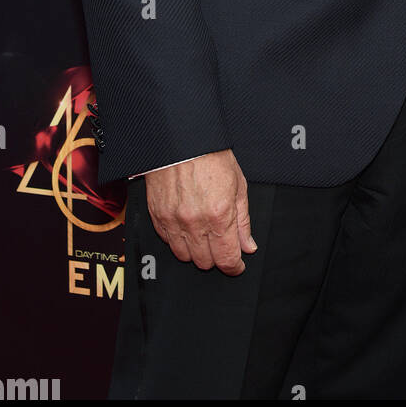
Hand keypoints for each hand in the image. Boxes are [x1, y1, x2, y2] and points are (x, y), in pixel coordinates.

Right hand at [145, 149, 256, 273]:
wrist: (182, 140)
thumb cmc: (212, 157)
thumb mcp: (238, 185)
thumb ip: (243, 220)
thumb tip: (248, 246)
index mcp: (220, 215)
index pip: (226, 259)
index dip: (234, 266)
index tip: (237, 265)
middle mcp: (195, 222)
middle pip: (205, 262)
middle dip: (217, 257)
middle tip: (222, 244)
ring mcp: (173, 221)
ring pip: (185, 256)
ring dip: (196, 252)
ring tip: (204, 236)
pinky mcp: (157, 216)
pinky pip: (168, 242)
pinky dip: (178, 240)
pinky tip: (187, 228)